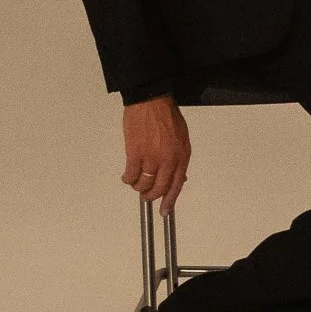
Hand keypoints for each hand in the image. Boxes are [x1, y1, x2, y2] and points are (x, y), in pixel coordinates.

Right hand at [122, 96, 190, 216]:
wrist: (151, 100)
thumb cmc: (166, 115)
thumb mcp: (182, 138)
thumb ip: (180, 159)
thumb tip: (179, 176)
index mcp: (181, 155)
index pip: (177, 185)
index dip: (170, 200)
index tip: (165, 210)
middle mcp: (168, 159)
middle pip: (160, 188)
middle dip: (152, 196)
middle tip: (146, 197)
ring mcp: (151, 157)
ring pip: (144, 183)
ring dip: (139, 187)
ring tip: (137, 184)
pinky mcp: (135, 153)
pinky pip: (131, 175)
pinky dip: (128, 179)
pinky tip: (128, 177)